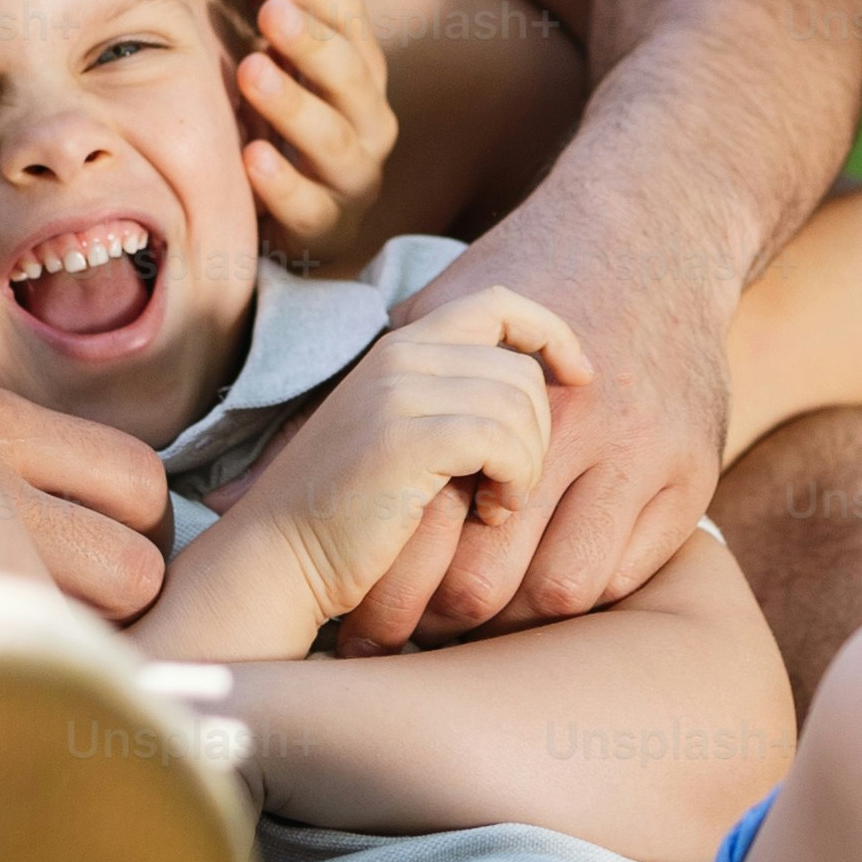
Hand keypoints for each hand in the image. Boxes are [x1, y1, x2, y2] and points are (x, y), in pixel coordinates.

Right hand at [211, 288, 592, 649]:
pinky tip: (490, 514)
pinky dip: (513, 481)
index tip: (581, 377)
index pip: (498, 302)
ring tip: (496, 505)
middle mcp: (398, 355)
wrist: (279, 559)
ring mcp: (397, 391)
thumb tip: (540, 392)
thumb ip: (455, 402)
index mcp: (400, 347)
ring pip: (519, 405)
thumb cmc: (352, 515)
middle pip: (522, 368)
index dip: (552, 332)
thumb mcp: (406, 438)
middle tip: (508, 488)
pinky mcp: (403, 438)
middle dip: (537, 434)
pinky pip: (502, 441)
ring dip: (525, 466)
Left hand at [233, 0, 398, 266]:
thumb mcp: (265, 44)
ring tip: (251, 72)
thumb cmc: (271, 112)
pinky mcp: (327, 228)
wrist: (277, 212)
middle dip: (311, 42)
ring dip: (295, 105)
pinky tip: (251, 157)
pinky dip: (284, 185)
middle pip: (352, 74)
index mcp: (357, 65)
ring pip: (337, 141)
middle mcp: (368, 117)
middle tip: (270, 12)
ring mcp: (353, 176)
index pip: (350, 17)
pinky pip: (313, 209)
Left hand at [343, 224, 732, 642]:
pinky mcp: (693, 476)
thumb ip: (374, 382)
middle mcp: (583, 432)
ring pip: (563, 595)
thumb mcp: (441, 311)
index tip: (372, 603)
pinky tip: (552, 564)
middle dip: (448, 615)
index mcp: (505, 397)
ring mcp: (647, 457)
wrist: (653, 234)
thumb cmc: (528, 276)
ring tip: (488, 603)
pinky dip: (584, 585)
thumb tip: (242, 479)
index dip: (396, 588)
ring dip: (520, 613)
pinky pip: (626, 577)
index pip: (434, 542)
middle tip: (424, 624)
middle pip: (491, 585)